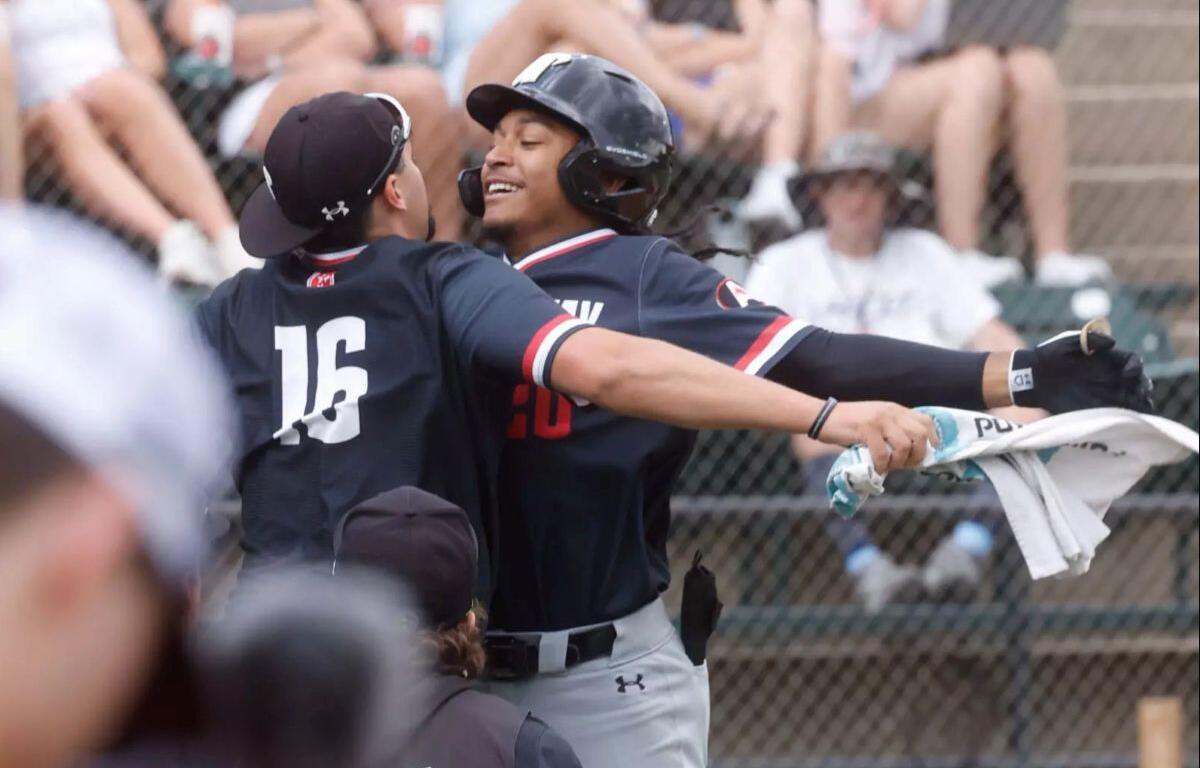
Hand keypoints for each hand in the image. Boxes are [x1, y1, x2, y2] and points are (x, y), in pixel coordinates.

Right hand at [817, 401, 938, 473]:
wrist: (824, 417)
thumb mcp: (876, 420)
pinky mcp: (866, 429)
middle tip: (905, 465)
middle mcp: (891, 412)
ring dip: (900, 462)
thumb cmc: (850, 423)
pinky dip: (882, 465)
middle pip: (920, 435)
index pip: (925, 421)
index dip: (933, 438)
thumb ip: (893, 429)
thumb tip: (910, 452)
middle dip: (917, 455)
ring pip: (904, 445)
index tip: (931, 451)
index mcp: (895, 409)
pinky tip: (876, 467)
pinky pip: (883, 453)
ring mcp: (879, 420)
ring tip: (889, 467)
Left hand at [1011, 328, 1154, 413]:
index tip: (1129, 373)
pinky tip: (1128, 422)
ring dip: (1139, 405)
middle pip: (1138, 383)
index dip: (1136, 366)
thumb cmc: (1050, 354)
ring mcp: (1105, 394)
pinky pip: (1114, 415)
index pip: (1133, 362)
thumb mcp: (1068, 341)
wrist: (1032, 375)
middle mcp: (1112, 376)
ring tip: (1140, 410)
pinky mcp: (1094, 409)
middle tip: (1140, 394)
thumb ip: (1091, 339)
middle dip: (1143, 388)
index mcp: (1109, 359)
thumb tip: (1112, 343)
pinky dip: (1124, 419)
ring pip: (1131, 400)